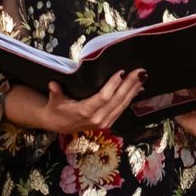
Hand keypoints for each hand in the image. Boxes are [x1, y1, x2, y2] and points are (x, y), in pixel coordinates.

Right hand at [15, 68, 146, 139]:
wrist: (58, 124)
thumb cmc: (56, 108)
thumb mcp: (54, 100)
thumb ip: (56, 92)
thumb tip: (54, 84)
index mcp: (84, 112)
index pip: (103, 98)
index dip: (113, 85)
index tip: (122, 72)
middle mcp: (97, 119)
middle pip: (117, 100)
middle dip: (129, 85)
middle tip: (139, 71)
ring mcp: (104, 122)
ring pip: (122, 105)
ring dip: (133, 91)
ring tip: (142, 77)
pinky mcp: (108, 123)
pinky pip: (121, 109)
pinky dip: (130, 98)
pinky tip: (137, 89)